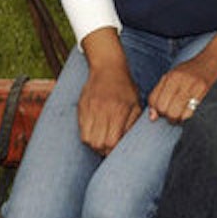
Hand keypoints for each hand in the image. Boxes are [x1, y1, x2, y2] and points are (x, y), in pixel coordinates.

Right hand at [76, 31, 141, 154]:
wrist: (108, 67)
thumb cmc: (126, 88)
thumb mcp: (136, 104)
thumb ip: (132, 124)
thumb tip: (127, 143)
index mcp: (119, 110)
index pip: (112, 141)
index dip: (114, 150)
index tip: (117, 150)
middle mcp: (103, 110)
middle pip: (98, 143)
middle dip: (103, 150)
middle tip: (109, 148)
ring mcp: (90, 109)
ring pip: (87, 139)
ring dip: (94, 144)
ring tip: (101, 141)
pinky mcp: (81, 107)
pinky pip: (81, 129)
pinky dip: (87, 135)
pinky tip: (94, 132)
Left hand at [146, 48, 216, 123]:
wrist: (211, 62)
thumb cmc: (189, 72)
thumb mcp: (170, 77)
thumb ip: (158, 94)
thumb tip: (152, 116)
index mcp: (170, 77)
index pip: (154, 101)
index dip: (155, 110)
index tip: (160, 111)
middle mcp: (180, 81)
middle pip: (164, 108)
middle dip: (166, 115)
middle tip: (170, 114)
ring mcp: (192, 87)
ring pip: (176, 113)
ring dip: (176, 119)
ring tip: (179, 115)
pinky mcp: (202, 93)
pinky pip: (189, 113)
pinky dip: (186, 117)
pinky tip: (187, 112)